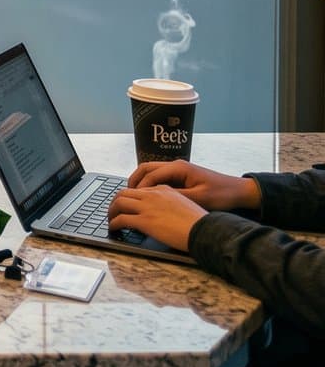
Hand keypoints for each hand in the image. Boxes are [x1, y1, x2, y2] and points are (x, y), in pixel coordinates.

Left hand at [108, 185, 208, 251]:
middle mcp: (153, 195)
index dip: (130, 197)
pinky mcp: (144, 221)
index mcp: (164, 189)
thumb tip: (162, 212)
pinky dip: (113, 224)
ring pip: (119, 203)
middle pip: (124, 192)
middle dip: (115, 201)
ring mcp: (147, 207)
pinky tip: (113, 228)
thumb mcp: (185, 204)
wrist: (205, 230)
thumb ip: (171, 203)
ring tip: (110, 219)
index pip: (140, 189)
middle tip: (113, 210)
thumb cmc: (200, 222)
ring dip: (111, 211)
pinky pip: (121, 220)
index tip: (127, 204)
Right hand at [126, 160, 261, 211]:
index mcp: (178, 168)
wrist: (239, 191)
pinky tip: (149, 197)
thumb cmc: (222, 194)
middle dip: (134, 181)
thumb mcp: (198, 198)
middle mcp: (176, 165)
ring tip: (135, 198)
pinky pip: (159, 177)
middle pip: (145, 169)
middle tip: (126, 196)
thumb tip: (154, 201)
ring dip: (141, 183)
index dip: (139, 188)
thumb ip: (175, 197)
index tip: (131, 200)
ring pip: (151, 172)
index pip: (149, 175)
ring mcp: (178, 169)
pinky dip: (150, 185)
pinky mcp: (181, 176)